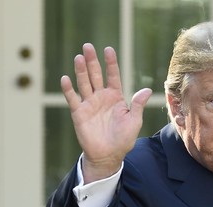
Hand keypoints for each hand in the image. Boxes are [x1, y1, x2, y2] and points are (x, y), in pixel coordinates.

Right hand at [60, 43, 152, 181]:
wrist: (108, 155)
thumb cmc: (123, 139)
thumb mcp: (134, 121)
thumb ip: (138, 105)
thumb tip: (147, 89)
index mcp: (116, 97)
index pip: (112, 76)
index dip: (110, 63)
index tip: (108, 49)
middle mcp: (101, 97)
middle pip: (96, 75)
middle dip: (92, 61)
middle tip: (88, 46)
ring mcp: (89, 104)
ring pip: (84, 83)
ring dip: (81, 71)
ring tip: (79, 57)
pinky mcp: (79, 113)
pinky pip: (73, 98)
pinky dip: (68, 89)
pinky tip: (65, 78)